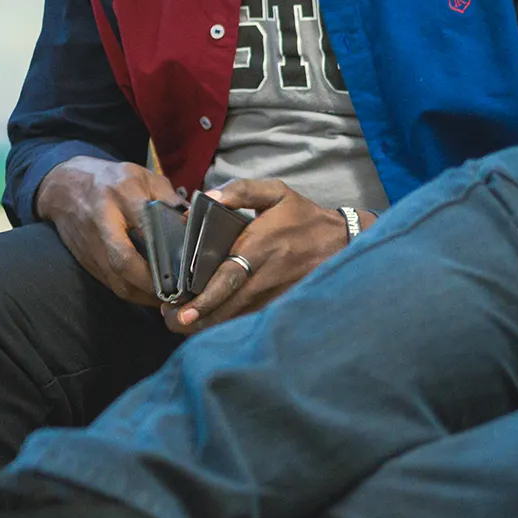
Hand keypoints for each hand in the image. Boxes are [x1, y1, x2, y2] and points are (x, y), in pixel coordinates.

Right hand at [34, 156, 180, 306]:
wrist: (62, 187)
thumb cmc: (110, 180)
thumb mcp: (141, 176)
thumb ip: (169, 197)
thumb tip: (194, 222)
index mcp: (121, 194)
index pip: (145, 224)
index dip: (166, 249)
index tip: (186, 267)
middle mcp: (103, 222)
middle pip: (124, 261)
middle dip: (153, 283)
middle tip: (178, 294)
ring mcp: (92, 245)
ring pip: (117, 281)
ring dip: (144, 296)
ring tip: (169, 300)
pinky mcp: (87, 261)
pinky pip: (111, 284)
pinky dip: (132, 293)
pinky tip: (149, 294)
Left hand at [165, 178, 347, 334]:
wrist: (344, 241)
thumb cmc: (304, 217)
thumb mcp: (276, 193)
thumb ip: (241, 191)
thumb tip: (209, 198)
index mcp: (261, 247)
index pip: (229, 276)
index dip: (206, 297)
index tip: (183, 310)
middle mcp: (267, 275)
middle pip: (229, 305)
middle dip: (200, 317)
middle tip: (172, 321)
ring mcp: (276, 294)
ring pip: (239, 317)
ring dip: (212, 324)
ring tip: (184, 325)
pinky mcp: (282, 303)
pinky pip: (253, 318)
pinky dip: (232, 324)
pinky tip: (212, 324)